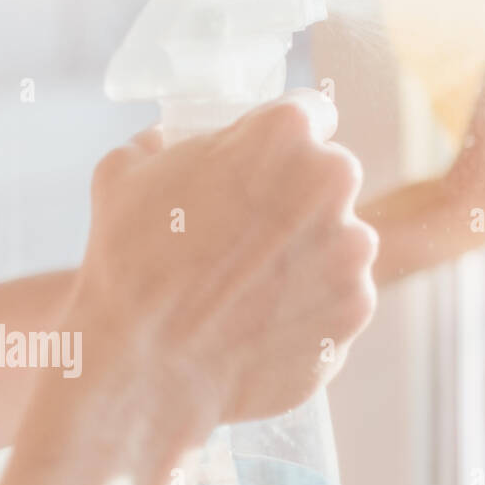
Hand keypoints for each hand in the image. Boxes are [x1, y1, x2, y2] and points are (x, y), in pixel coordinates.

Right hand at [76, 88, 377, 423]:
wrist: (144, 370)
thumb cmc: (129, 265)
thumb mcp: (125, 173)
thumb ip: (166, 143)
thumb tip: (169, 139)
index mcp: (285, 134)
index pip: (312, 114)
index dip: (287, 138)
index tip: (274, 159)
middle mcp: (333, 183)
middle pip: (330, 178)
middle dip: (299, 198)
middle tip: (251, 233)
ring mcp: (354, 249)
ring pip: (341, 239)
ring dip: (308, 255)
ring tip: (249, 287)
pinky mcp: (358, 307)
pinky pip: (340, 296)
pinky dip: (312, 307)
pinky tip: (264, 321)